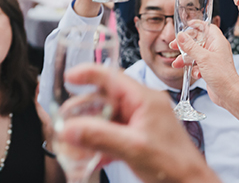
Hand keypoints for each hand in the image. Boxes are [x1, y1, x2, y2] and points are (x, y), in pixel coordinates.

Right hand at [57, 65, 218, 182]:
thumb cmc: (173, 163)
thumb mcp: (132, 148)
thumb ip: (99, 137)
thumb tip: (70, 128)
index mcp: (145, 98)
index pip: (113, 76)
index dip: (89, 73)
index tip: (69, 77)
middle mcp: (143, 105)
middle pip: (107, 97)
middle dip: (84, 108)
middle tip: (65, 119)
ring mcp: (143, 120)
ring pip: (109, 116)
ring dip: (91, 127)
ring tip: (73, 140)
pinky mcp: (141, 135)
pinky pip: (115, 131)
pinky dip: (101, 141)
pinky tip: (90, 156)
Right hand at [171, 24, 238, 109]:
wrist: (229, 95)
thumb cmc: (222, 76)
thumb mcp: (203, 58)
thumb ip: (190, 46)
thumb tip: (180, 36)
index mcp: (217, 42)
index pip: (207, 27)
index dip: (197, 25)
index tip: (186, 25)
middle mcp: (215, 49)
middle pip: (198, 41)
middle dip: (185, 44)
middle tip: (174, 46)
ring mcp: (212, 60)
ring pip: (195, 54)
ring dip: (186, 58)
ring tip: (177, 63)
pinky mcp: (209, 70)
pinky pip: (197, 65)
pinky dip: (193, 68)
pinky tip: (194, 74)